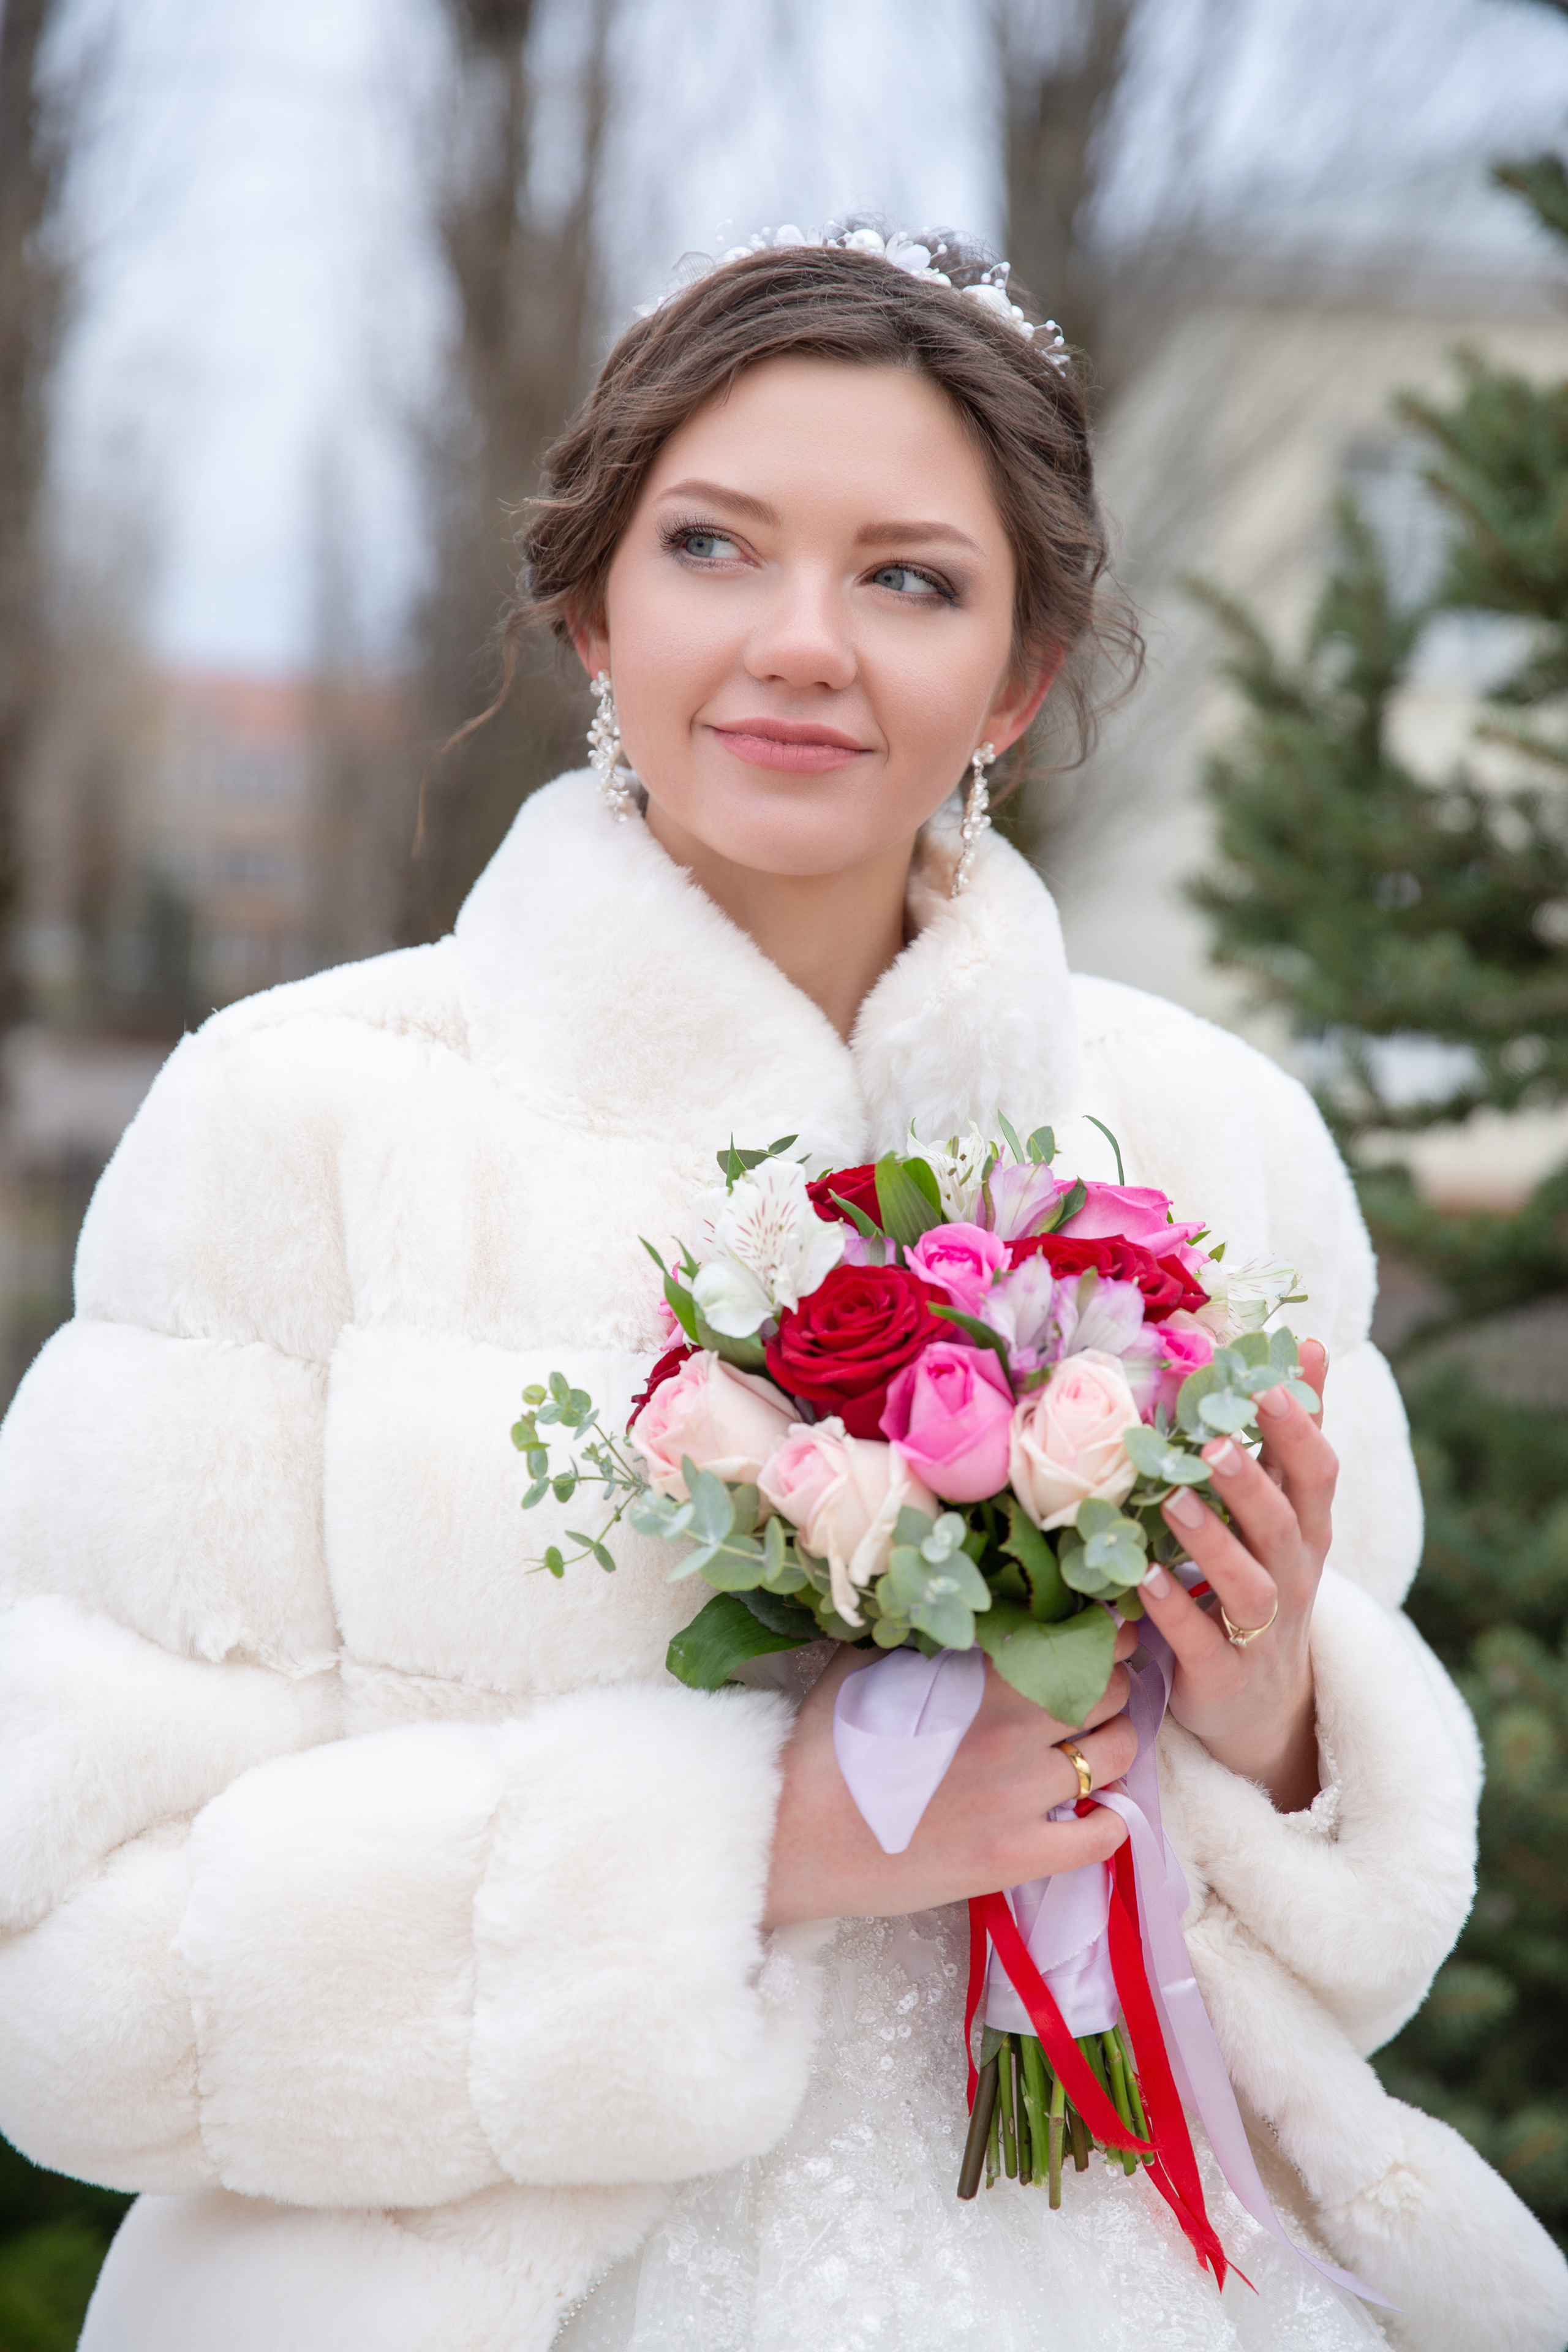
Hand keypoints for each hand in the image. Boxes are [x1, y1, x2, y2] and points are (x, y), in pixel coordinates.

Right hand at [762, 1628, 1139, 1929]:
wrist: (791, 1835)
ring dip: (1117, 1742)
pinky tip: (1090, 1811)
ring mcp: (1019, 1800)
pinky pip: (1101, 1838)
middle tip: (1099, 1687)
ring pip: (1117, 1756)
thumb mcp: (866, 1665)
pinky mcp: (1015, 1859)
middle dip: (1113, 1681)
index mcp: (978, 1679)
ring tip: (1096, 1742)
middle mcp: (1010, 1733)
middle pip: (1110, 1691)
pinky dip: (1108, 1821)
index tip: (1094, 1634)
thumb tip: (959, 1609)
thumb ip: (923, 1636)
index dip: (1096, 1633)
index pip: (1073, 1639)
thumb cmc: (822, 1746)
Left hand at [1138, 1338, 1332, 1812]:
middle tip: (1214, 1439)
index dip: (1299, 1427)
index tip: (1269, 1379)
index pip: (1317, 1472)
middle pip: (1285, 1524)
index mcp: (1307, 1529)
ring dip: (1212, 1542)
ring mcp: (1263, 1630)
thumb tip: (1303, 1342)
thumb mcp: (1283, 1511)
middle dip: (1253, 1480)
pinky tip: (1140, 1577)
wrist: (1259, 1706)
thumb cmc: (1262, 1582)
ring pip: (1250, 1585)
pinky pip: (1201, 1642)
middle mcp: (1294, 1576)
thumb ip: (1287, 1435)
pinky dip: (1172, 1610)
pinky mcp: (1224, 1675)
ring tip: (1173, 1501)